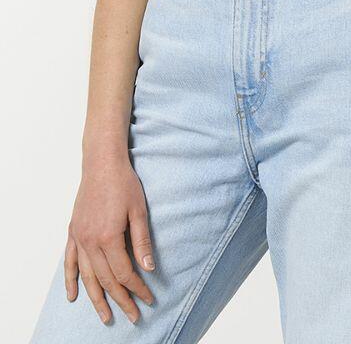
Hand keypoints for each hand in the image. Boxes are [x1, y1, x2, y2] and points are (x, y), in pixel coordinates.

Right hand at [64, 153, 154, 324]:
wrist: (102, 163)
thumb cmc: (124, 183)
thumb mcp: (139, 210)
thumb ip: (142, 241)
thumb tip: (148, 268)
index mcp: (109, 237)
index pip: (124, 272)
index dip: (137, 288)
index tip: (149, 299)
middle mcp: (90, 242)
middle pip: (106, 280)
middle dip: (121, 300)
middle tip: (133, 316)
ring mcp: (79, 238)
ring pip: (87, 277)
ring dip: (96, 298)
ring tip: (105, 316)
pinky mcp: (73, 232)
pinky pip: (70, 262)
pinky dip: (71, 280)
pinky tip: (73, 296)